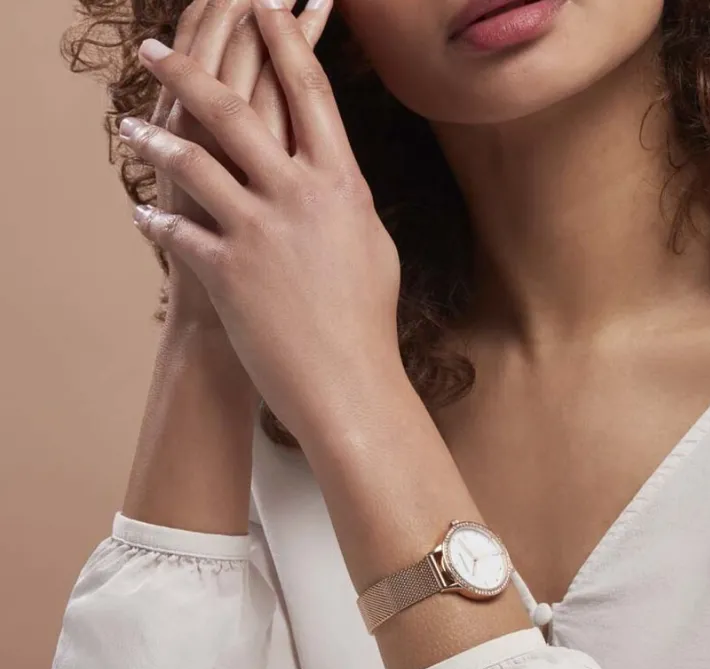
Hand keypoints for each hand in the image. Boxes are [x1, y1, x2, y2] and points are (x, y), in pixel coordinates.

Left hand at [121, 0, 403, 441]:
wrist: (348, 382)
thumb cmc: (367, 319)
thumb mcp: (373, 247)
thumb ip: (347, 201)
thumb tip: (336, 175)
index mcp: (342, 184)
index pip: (309, 94)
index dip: (283, 41)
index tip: (262, 3)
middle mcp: (299, 196)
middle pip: (236, 110)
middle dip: (191, 68)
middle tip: (157, 45)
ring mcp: (260, 230)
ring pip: (193, 162)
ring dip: (154, 138)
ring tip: (129, 125)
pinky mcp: (228, 270)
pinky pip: (179, 232)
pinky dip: (158, 222)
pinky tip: (143, 215)